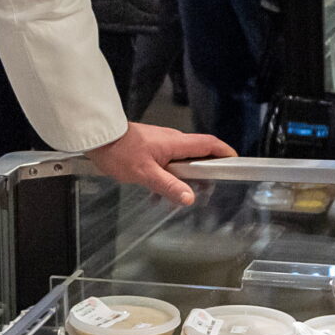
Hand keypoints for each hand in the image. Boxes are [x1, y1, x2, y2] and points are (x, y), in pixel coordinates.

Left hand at [86, 122, 233, 206]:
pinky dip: (169, 175)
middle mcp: (173, 140)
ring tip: (181, 196)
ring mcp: (162, 142)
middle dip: (206, 171)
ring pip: (182, 159)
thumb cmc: (120, 151)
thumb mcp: (145, 173)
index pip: (209, 144)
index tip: (235, 163)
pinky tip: (158, 193)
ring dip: (185, 176)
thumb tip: (190, 198)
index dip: (225, 152)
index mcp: (176, 143)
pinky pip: (168, 161)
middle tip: (208, 190)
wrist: (98, 136)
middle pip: (199, 153)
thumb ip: (168, 185)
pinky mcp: (151, 147)